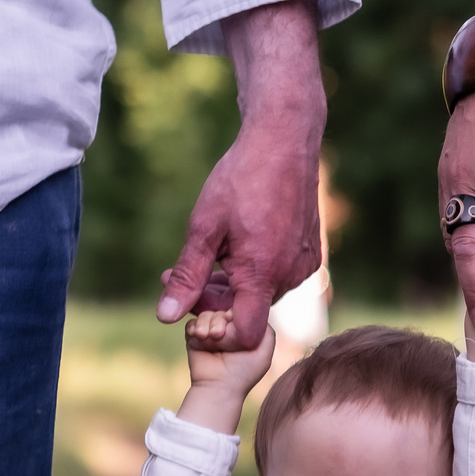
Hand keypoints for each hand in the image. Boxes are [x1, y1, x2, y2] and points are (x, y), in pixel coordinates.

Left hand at [158, 1, 327, 352]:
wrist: (284, 140)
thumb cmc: (240, 180)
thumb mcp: (203, 228)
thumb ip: (186, 277)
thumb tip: (164, 317)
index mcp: (262, 274)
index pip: (245, 334)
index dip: (219, 334)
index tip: (195, 313)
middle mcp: (290, 276)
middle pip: (249, 312)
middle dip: (215, 300)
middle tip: (183, 273)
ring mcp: (303, 265)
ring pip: (262, 294)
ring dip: (233, 284)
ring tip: (209, 253)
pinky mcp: (310, 253)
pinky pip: (278, 276)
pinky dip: (255, 270)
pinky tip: (238, 242)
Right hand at [176, 310, 276, 433]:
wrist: (219, 387)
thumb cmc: (245, 370)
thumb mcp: (265, 347)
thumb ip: (265, 325)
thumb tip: (252, 308)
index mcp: (243, 328)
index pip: (237, 306)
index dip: (234, 312)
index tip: (233, 325)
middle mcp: (227, 328)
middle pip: (220, 308)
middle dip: (218, 319)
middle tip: (218, 335)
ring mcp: (210, 332)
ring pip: (205, 314)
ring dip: (205, 324)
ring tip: (208, 338)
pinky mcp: (194, 337)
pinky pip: (191, 323)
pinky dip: (194, 328)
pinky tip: (199, 338)